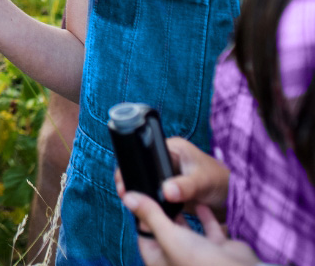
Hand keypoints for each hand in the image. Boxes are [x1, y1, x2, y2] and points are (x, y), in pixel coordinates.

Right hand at [115, 137, 229, 216]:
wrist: (233, 198)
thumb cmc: (221, 182)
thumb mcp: (203, 181)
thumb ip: (186, 186)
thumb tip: (166, 191)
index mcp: (171, 148)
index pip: (144, 152)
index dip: (132, 165)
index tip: (124, 180)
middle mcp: (166, 159)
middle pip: (141, 167)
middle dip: (132, 180)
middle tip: (124, 193)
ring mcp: (167, 174)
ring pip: (145, 181)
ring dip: (140, 191)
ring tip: (131, 202)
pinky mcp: (169, 188)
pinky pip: (153, 192)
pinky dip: (149, 200)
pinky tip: (145, 208)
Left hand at [121, 195, 257, 265]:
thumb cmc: (201, 261)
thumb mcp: (168, 235)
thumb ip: (150, 215)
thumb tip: (128, 197)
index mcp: (161, 261)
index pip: (144, 236)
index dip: (141, 217)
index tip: (140, 195)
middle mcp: (179, 259)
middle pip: (165, 231)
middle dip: (161, 212)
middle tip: (157, 189)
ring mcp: (200, 255)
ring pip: (186, 230)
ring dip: (182, 214)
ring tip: (173, 193)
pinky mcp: (218, 248)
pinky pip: (208, 229)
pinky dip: (204, 216)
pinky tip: (200, 202)